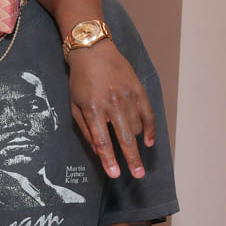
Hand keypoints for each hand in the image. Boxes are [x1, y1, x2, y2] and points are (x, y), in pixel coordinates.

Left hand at [67, 41, 155, 178]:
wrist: (93, 51)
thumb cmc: (80, 80)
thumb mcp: (74, 105)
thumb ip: (86, 129)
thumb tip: (98, 151)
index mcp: (93, 109)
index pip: (103, 141)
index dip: (109, 160)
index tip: (115, 174)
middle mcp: (112, 104)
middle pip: (125, 138)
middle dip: (132, 159)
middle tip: (138, 175)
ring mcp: (128, 97)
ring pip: (137, 128)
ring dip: (135, 142)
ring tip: (132, 150)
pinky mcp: (139, 90)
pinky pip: (148, 115)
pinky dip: (150, 130)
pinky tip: (148, 142)